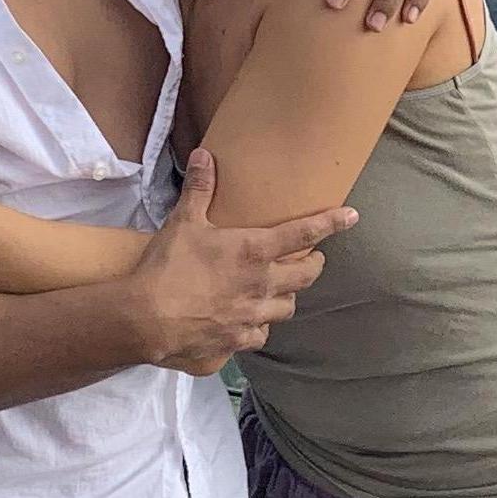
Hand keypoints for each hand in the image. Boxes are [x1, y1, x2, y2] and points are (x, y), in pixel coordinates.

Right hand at [127, 149, 355, 374]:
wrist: (146, 319)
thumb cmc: (167, 266)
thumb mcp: (183, 222)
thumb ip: (200, 189)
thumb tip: (205, 155)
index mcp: (254, 252)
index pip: (303, 234)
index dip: (330, 223)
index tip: (350, 216)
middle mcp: (262, 285)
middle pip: (306, 277)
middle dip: (314, 266)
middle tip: (312, 260)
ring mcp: (251, 317)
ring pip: (286, 308)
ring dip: (286, 297)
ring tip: (281, 292)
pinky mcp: (235, 342)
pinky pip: (258, 337)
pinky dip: (257, 329)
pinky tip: (248, 325)